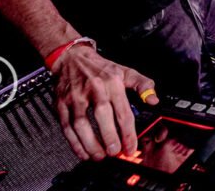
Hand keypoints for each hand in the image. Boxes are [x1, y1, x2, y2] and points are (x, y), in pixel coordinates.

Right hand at [52, 46, 158, 160]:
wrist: (72, 57)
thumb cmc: (100, 68)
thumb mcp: (125, 71)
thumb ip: (142, 85)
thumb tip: (153, 100)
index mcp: (112, 82)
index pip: (123, 111)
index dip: (127, 133)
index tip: (130, 147)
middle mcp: (94, 88)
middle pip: (102, 115)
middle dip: (109, 137)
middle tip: (115, 153)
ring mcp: (75, 96)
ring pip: (81, 123)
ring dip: (90, 143)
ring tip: (99, 156)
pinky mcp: (60, 103)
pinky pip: (66, 126)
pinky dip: (73, 142)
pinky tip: (82, 152)